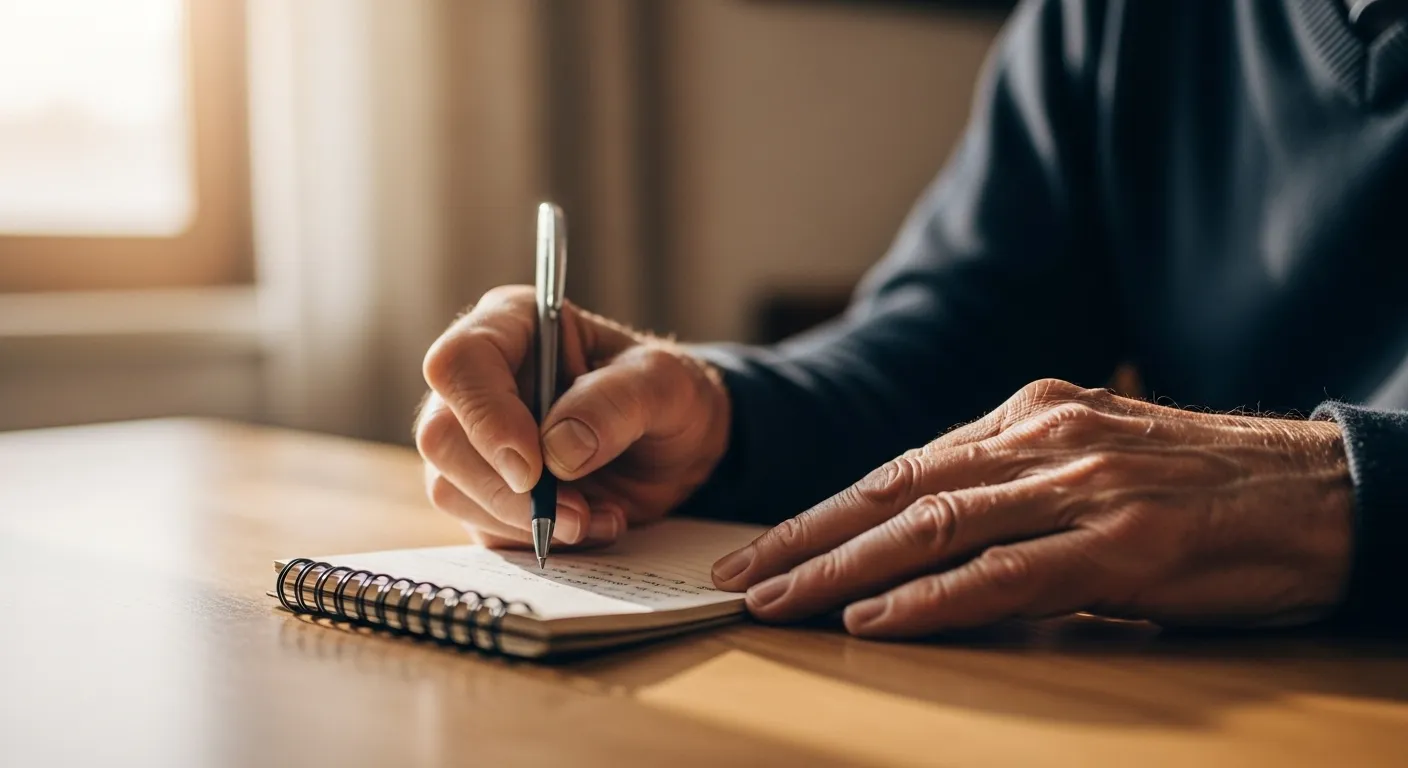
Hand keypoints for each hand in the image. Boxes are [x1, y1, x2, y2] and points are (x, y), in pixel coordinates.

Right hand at [416, 286, 729, 547]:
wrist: (677, 449)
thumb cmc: (669, 396)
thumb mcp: (666, 385)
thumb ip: (617, 403)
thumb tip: (557, 450)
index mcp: (513, 325)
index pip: (459, 365)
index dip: (486, 419)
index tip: (535, 468)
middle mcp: (480, 380)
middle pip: (441, 438)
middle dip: (507, 490)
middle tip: (576, 512)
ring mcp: (473, 438)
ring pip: (451, 490)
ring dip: (525, 521)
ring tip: (597, 517)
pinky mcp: (483, 490)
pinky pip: (481, 527)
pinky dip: (535, 540)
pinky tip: (588, 525)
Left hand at [712, 379, 1352, 636]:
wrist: (1322, 491)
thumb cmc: (1202, 486)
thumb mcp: (1095, 460)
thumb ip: (1014, 486)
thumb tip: (930, 535)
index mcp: (1031, 415)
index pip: (902, 466)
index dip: (826, 509)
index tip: (766, 543)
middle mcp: (1043, 439)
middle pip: (896, 491)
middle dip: (807, 536)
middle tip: (741, 574)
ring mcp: (1080, 487)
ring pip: (932, 526)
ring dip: (843, 567)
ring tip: (779, 599)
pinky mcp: (1121, 546)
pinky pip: (1004, 574)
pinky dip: (931, 600)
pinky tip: (874, 618)